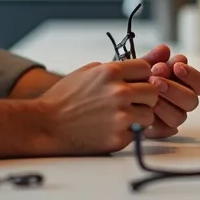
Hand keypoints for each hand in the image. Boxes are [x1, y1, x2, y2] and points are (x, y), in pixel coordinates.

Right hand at [37, 59, 158, 154]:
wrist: (46, 125)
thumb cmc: (64, 98)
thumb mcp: (86, 72)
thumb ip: (114, 66)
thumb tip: (143, 62)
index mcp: (110, 72)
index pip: (146, 68)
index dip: (141, 76)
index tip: (134, 83)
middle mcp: (118, 92)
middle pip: (153, 91)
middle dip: (144, 97)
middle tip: (132, 102)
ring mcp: (120, 116)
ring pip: (149, 114)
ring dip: (139, 116)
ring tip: (122, 117)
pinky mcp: (118, 137)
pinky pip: (136, 133)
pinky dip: (128, 133)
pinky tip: (111, 129)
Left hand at [138, 44, 199, 138]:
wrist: (113, 99)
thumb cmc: (132, 81)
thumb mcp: (141, 67)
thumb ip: (153, 59)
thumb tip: (164, 49)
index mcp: (183, 85)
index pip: (199, 84)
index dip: (191, 76)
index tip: (177, 66)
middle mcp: (180, 102)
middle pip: (191, 101)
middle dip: (174, 89)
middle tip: (156, 80)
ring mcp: (171, 117)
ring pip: (179, 117)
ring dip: (164, 104)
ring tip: (147, 94)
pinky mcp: (160, 130)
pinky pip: (164, 130)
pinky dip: (155, 119)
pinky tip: (142, 109)